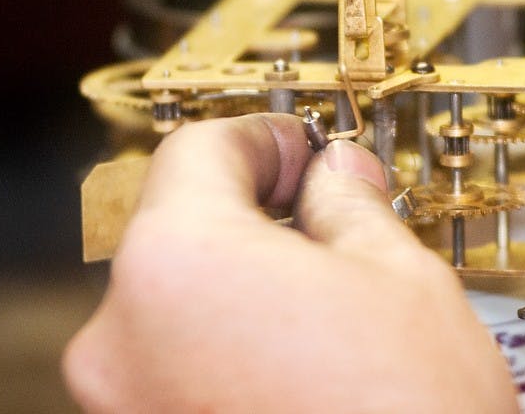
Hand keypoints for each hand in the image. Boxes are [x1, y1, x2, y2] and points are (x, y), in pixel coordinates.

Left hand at [63, 115, 516, 412]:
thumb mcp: (400, 278)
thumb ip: (352, 206)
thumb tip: (338, 176)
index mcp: (180, 265)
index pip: (199, 151)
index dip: (263, 138)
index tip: (301, 149)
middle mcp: (124, 338)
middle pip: (183, 230)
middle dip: (257, 215)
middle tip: (330, 222)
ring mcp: (127, 405)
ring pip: (180, 304)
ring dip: (245, 285)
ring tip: (328, 306)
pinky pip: (177, 366)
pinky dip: (228, 347)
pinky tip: (302, 361)